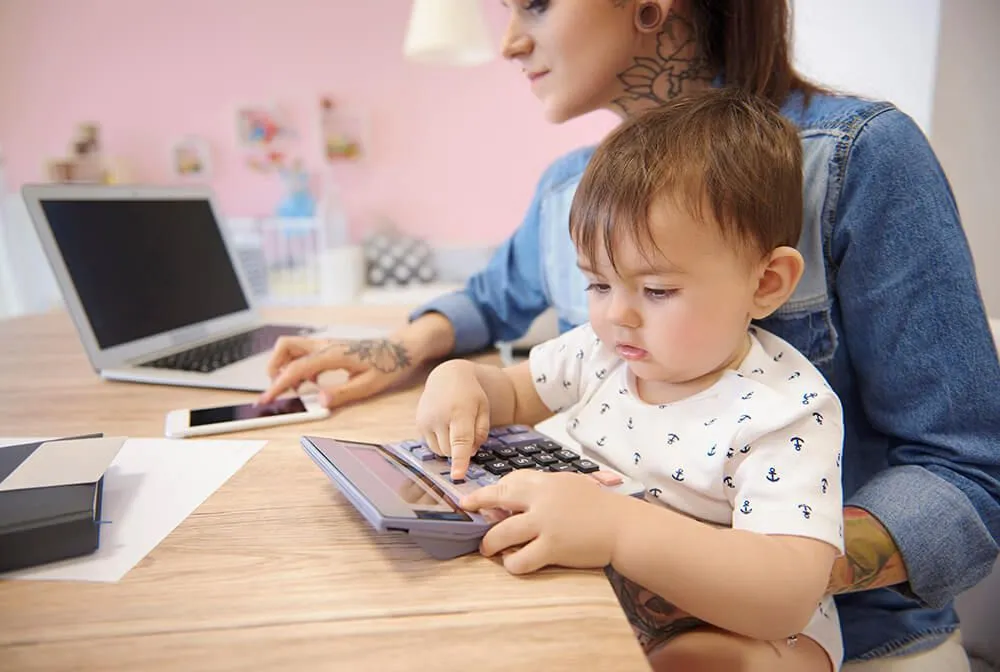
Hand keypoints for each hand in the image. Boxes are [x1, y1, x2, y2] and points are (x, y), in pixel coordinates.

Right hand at [260, 336, 414, 407]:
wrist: (401, 349)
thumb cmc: (388, 365)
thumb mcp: (369, 385)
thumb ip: (343, 393)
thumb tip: (321, 402)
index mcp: (333, 354)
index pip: (296, 368)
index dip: (278, 384)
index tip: (266, 399)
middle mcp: (325, 345)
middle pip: (285, 346)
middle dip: (274, 367)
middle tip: (280, 389)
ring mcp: (325, 344)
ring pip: (291, 347)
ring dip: (285, 366)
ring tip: (299, 388)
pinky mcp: (328, 347)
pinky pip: (303, 352)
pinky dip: (298, 366)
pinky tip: (313, 383)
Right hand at [415, 360, 489, 480]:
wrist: (447, 377)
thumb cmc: (471, 395)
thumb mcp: (483, 409)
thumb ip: (481, 432)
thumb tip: (470, 453)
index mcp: (460, 413)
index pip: (460, 442)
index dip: (459, 461)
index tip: (457, 476)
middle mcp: (440, 417)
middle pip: (450, 450)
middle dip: (460, 451)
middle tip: (468, 434)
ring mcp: (426, 420)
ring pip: (439, 450)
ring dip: (450, 448)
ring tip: (456, 429)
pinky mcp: (419, 423)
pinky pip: (431, 445)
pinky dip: (440, 442)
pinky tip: (446, 427)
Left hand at [460, 469, 622, 573]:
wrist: (623, 526)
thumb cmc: (599, 507)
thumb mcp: (571, 484)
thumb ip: (544, 488)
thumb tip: (516, 495)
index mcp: (547, 482)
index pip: (511, 479)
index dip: (492, 489)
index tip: (479, 497)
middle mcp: (542, 499)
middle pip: (498, 497)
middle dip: (477, 503)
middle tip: (467, 510)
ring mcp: (545, 524)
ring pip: (501, 533)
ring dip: (489, 543)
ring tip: (487, 548)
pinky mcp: (552, 547)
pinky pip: (519, 559)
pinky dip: (512, 563)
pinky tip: (513, 563)